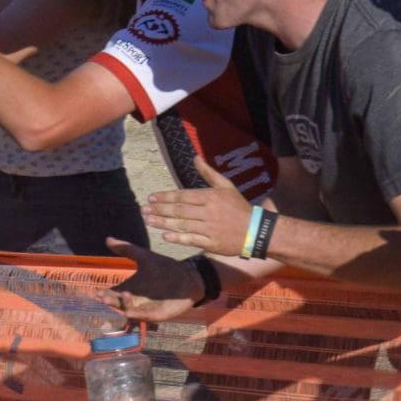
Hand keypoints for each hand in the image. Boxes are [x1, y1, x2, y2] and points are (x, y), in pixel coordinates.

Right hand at [99, 240, 204, 322]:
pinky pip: (144, 317)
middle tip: (101, 296)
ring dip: (122, 306)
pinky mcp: (157, 315)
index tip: (95, 291)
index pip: (112, 292)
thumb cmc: (166, 268)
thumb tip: (107, 239)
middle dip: (109, 301)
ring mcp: (145, 308)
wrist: (189, 277)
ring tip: (121, 295)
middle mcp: (135, 300)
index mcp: (130, 288)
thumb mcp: (145, 257)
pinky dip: (135, 315)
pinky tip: (128, 312)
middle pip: (117, 303)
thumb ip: (126, 249)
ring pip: (128, 311)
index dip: (103, 293)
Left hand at [142, 157, 258, 257]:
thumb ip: (208, 173)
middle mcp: (209, 212)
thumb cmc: (239, 207)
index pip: (183, 196)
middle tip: (143, 209)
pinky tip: (165, 236)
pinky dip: (178, 238)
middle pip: (179, 210)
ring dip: (163, 223)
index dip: (165, 197)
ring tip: (148, 220)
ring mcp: (210, 228)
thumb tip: (195, 157)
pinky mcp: (212, 243)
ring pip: (182, 225)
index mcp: (211, 197)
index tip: (151, 198)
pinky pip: (192, 240)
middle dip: (159, 210)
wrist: (257, 231)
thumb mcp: (226, 186)